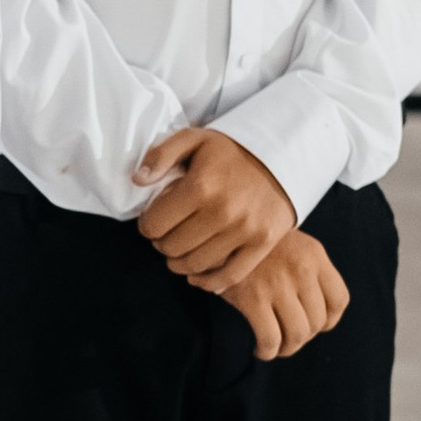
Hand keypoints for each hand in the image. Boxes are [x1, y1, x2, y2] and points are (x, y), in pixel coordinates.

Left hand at [134, 126, 296, 288]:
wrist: (282, 156)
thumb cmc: (232, 151)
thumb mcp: (194, 138)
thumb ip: (161, 154)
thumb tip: (138, 180)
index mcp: (200, 186)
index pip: (154, 224)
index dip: (148, 225)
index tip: (154, 220)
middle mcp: (222, 211)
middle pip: (172, 247)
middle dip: (162, 243)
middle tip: (167, 234)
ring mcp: (244, 230)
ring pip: (195, 264)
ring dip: (180, 262)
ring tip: (180, 251)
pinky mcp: (262, 243)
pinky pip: (229, 276)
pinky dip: (208, 282)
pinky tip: (197, 275)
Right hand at [217, 227, 349, 361]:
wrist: (219, 230)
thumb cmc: (255, 244)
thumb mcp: (292, 244)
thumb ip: (309, 270)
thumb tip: (319, 314)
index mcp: (314, 255)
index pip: (339, 300)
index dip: (329, 321)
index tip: (314, 326)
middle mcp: (302, 269)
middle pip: (317, 322)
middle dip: (303, 338)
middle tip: (288, 338)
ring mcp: (278, 284)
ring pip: (297, 334)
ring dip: (287, 349)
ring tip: (276, 347)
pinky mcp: (253, 297)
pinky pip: (270, 338)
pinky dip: (268, 351)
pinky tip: (261, 349)